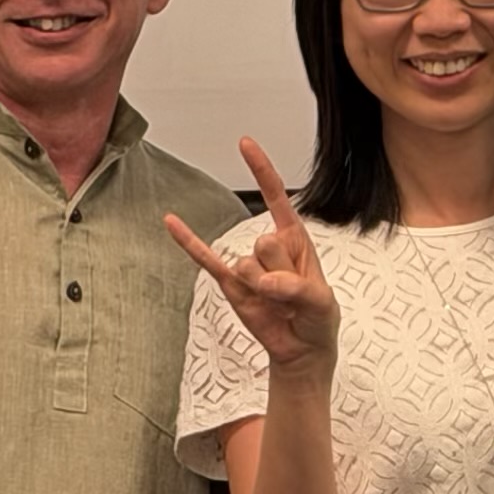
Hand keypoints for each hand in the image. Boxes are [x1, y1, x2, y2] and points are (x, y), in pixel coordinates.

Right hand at [164, 142, 338, 371]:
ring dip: (262, 290)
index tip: (245, 144)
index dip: (262, 170)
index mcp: (296, 238)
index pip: (277, 198)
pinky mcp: (230, 284)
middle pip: (264, 244)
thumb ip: (297, 288)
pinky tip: (171, 222)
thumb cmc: (317, 320)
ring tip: (278, 306)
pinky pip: (207, 260)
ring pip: (245, 267)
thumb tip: (265, 282)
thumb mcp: (321, 303)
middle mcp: (269, 246)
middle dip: (281, 274)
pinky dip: (188, 242)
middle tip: (293, 295)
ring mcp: (248, 265)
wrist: (301, 350)